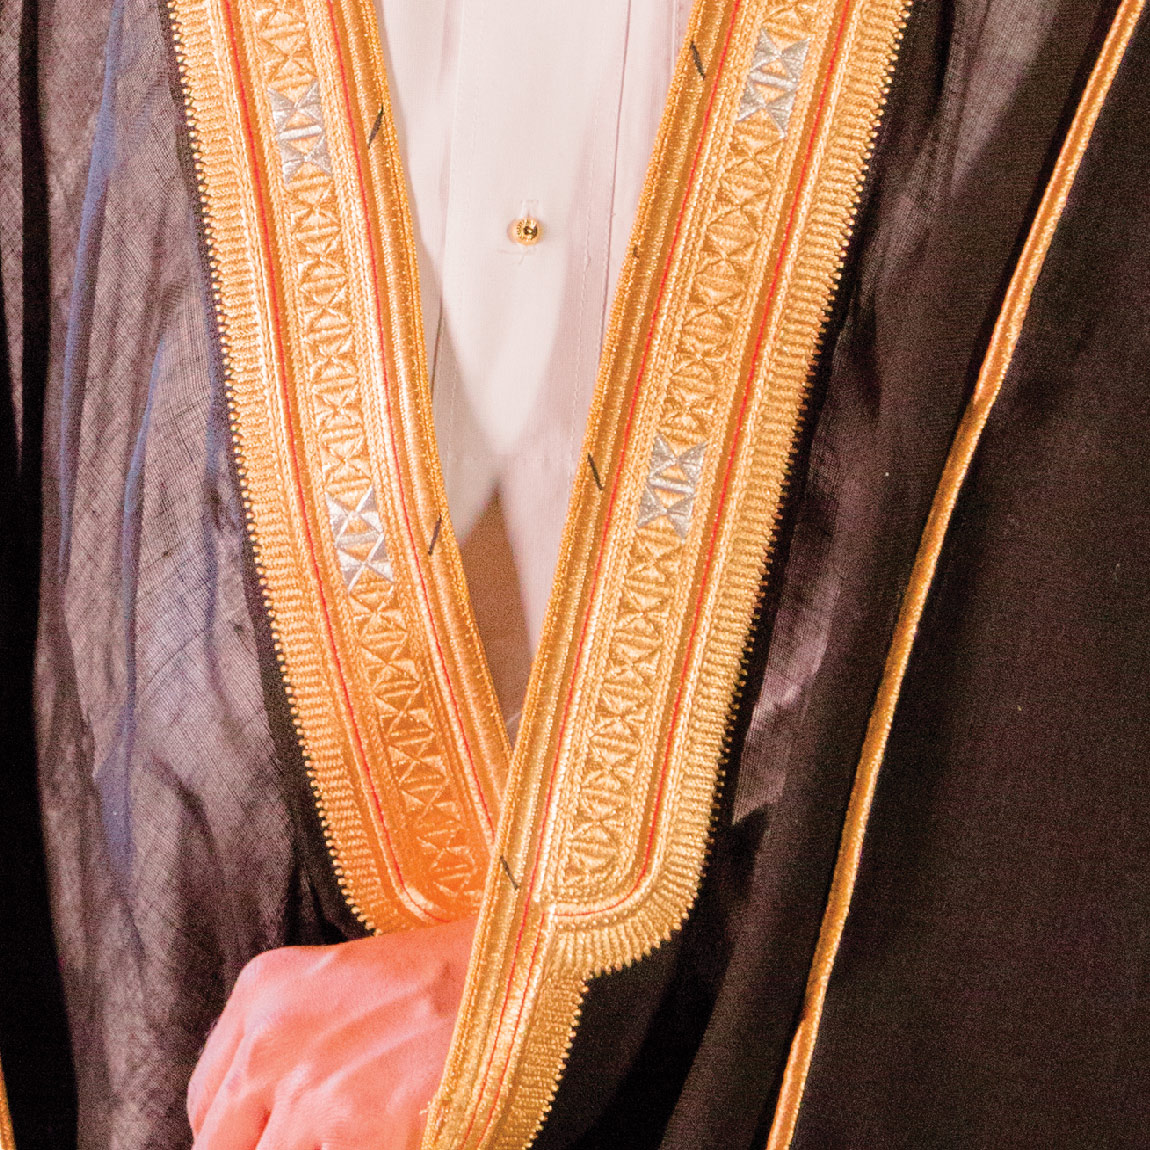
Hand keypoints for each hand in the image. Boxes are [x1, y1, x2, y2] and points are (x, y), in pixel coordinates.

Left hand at [187, 917, 474, 1148]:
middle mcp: (270, 1039)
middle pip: (221, 1149)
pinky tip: (390, 1131)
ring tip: (364, 1124)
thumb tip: (263, 1122)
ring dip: (317, 1148)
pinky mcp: (353, 1129)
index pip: (205, 1108)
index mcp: (261, 991)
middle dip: (271, 1146)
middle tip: (324, 1132)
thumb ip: (287, 1045)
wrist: (517, 972)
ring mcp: (308, 1090)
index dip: (242, 1135)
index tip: (275, 1135)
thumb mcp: (339, 983)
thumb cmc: (440, 979)